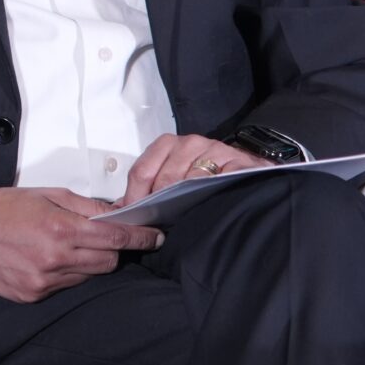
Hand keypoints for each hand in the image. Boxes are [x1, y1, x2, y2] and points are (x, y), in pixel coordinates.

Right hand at [0, 185, 161, 304]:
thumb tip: (116, 215)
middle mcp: (54, 260)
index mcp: (61, 229)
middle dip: (110, 249)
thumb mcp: (47, 194)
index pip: (116, 239)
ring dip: (85, 262)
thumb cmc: (2, 206)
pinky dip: (63, 273)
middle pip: (107, 262)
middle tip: (98, 237)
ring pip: (86, 276)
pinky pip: (64, 286)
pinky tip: (43, 258)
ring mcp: (43, 282)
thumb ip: (85, 207)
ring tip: (62, 245)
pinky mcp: (32, 295)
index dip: (140, 238)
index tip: (155, 237)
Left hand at [119, 132, 274, 206]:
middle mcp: (189, 143)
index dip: (135, 196)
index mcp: (168, 145)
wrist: (244, 168)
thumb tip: (121, 209)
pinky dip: (211, 193)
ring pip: (190, 180)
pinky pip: (219, 180)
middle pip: (165, 178)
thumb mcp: (172, 175)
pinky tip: (206, 204)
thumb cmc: (204, 173)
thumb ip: (148, 188)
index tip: (134, 214)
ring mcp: (214, 150)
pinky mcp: (237, 161)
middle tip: (159, 221)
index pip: (142, 170)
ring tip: (181, 216)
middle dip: (159, 203)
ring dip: (184, 201)